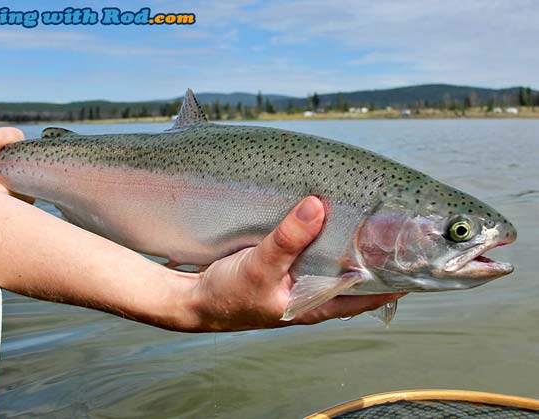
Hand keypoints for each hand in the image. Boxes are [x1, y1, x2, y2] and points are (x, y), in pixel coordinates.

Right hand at [178, 196, 403, 331]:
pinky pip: (314, 252)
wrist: (194, 301)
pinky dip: (324, 236)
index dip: (398, 277)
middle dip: (377, 252)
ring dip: (350, 241)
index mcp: (317, 305)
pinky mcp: (286, 269)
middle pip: (358, 275)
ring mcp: (300, 282)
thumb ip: (287, 239)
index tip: (417, 251)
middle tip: (394, 220)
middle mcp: (315, 295)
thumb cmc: (228, 295)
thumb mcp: (259, 266)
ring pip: (337, 262)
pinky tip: (325, 216)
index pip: (372, 295)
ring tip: (366, 212)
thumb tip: (317, 205)